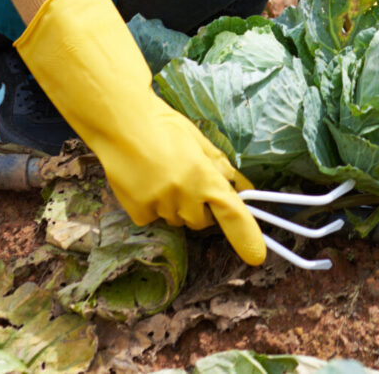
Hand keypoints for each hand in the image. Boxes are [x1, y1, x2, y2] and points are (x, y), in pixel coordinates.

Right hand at [16, 0, 264, 262]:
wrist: (121, 124)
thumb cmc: (164, 127)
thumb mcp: (200, 142)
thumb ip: (223, 169)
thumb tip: (245, 188)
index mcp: (204, 176)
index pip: (232, 212)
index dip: (247, 235)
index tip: (257, 256)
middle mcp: (184, 196)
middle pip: (202, 220)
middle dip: (201, 207)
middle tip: (188, 182)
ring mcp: (160, 206)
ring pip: (176, 219)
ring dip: (176, 205)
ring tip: (161, 175)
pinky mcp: (138, 213)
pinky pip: (153, 218)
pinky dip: (152, 206)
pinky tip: (144, 182)